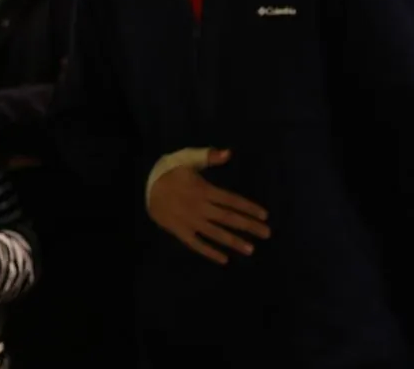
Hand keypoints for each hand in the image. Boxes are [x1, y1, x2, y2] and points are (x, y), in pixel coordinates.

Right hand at [148, 149, 270, 263]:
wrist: (145, 186)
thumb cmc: (170, 172)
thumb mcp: (187, 158)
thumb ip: (208, 156)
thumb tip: (228, 153)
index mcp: (204, 189)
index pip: (232, 200)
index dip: (249, 207)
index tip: (265, 216)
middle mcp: (200, 207)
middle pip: (228, 218)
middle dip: (249, 226)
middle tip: (267, 234)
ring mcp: (190, 220)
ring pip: (215, 233)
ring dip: (233, 241)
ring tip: (251, 249)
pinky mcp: (179, 230)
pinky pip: (196, 244)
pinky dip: (209, 252)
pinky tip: (223, 259)